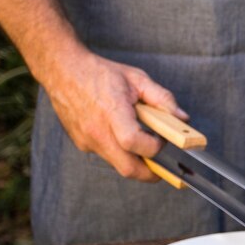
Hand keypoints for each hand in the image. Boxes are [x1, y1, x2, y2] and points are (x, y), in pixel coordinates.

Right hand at [43, 48, 187, 181]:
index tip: (163, 141)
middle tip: (164, 168)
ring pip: (118, 164)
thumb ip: (163, 99)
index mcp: (112, 113)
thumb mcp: (137, 79)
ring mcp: (86, 140)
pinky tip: (121, 135)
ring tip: (143, 143)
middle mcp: (96, 131)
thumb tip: (183, 119)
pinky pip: (106, 156)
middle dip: (151, 174)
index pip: (134, 143)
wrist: (62, 70)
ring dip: (135, 161)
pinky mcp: (81, 144)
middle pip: (128, 169)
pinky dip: (120, 152)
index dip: (154, 148)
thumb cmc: (100, 73)